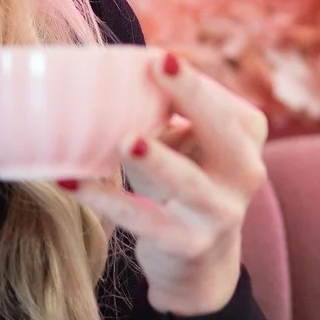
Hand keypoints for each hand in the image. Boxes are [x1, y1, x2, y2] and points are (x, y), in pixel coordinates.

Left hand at [72, 51, 268, 315]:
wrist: (200, 262)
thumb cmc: (185, 182)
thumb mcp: (186, 144)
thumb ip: (166, 111)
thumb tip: (113, 67)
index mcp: (247, 137)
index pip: (222, 103)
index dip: (190, 81)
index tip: (158, 58)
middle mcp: (246, 172)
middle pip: (223, 131)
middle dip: (193, 97)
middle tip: (159, 68)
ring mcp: (221, 212)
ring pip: (190, 183)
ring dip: (158, 159)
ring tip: (126, 141)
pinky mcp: (190, 244)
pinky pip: (146, 219)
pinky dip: (107, 200)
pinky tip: (71, 182)